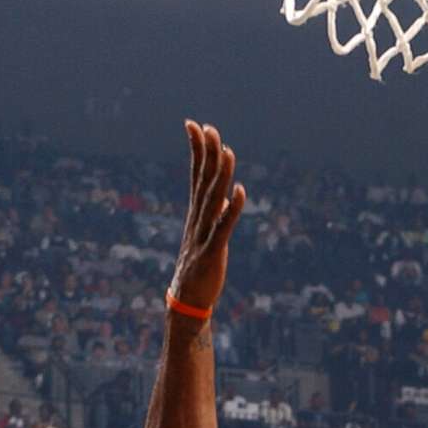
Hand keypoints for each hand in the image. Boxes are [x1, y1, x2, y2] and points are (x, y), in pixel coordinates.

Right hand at [171, 121, 245, 315]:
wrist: (188, 301)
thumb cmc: (199, 268)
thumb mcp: (208, 235)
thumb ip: (215, 213)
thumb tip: (224, 195)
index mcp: (196, 214)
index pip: (195, 175)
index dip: (196, 150)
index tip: (194, 125)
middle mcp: (197, 219)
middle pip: (202, 181)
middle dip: (206, 154)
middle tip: (209, 127)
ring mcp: (203, 235)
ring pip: (212, 199)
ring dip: (220, 175)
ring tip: (227, 150)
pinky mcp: (212, 252)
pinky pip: (223, 227)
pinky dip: (231, 209)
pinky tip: (239, 191)